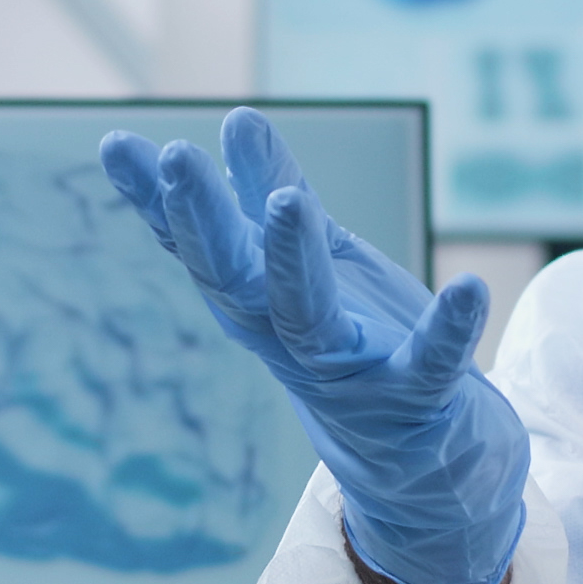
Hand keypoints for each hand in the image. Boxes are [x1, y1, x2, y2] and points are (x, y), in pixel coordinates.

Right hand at [101, 108, 528, 583]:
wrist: (424, 461)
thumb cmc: (359, 348)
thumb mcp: (312, 265)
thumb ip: (270, 196)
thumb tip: (236, 122)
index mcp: (258, 304)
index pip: (196, 248)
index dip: (155, 201)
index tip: (115, 146)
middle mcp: (286, 339)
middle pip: (232, 281)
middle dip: (202, 221)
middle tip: (176, 158)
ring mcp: (347, 372)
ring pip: (308, 319)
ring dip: (292, 262)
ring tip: (285, 202)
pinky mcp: (415, 398)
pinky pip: (431, 365)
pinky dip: (448, 331)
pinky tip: (467, 289)